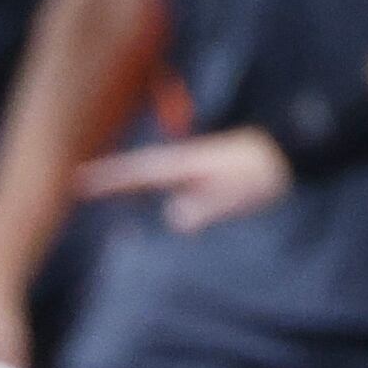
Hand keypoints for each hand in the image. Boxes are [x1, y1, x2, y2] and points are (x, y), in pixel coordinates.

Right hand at [75, 128, 293, 231]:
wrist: (291, 150)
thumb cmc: (265, 170)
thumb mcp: (241, 191)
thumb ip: (210, 204)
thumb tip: (176, 218)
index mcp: (187, 164)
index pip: (139, 172)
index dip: (109, 178)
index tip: (77, 180)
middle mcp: (186, 164)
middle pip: (138, 171)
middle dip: (110, 177)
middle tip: (76, 182)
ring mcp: (195, 167)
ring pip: (152, 175)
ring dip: (127, 180)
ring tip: (96, 188)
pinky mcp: (205, 175)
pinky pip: (168, 181)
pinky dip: (149, 184)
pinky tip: (143, 192)